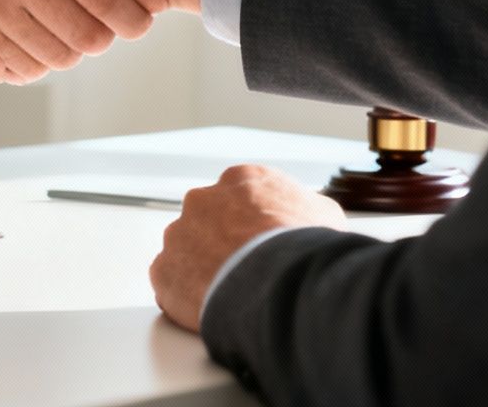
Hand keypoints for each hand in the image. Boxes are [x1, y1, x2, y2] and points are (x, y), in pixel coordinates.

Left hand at [150, 165, 346, 331]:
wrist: (280, 282)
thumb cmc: (305, 247)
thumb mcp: (324, 215)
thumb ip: (307, 208)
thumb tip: (310, 214)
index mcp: (239, 180)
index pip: (238, 199)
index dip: (250, 224)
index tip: (257, 244)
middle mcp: (202, 200)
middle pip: (206, 222)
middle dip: (221, 244)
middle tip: (244, 270)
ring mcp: (178, 235)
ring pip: (185, 252)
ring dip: (201, 270)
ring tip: (229, 294)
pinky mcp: (164, 270)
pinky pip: (171, 283)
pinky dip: (186, 297)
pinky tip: (210, 308)